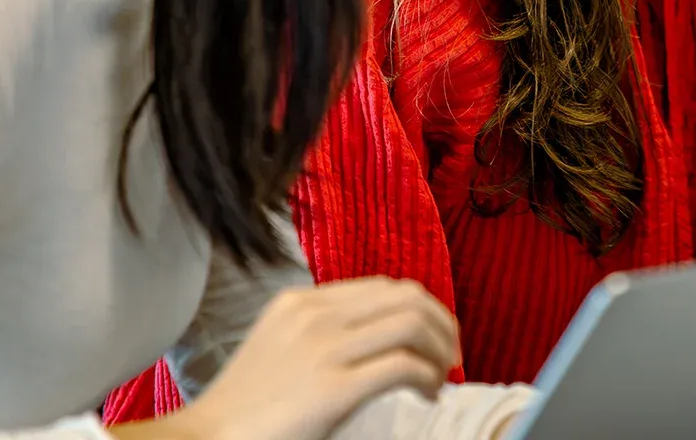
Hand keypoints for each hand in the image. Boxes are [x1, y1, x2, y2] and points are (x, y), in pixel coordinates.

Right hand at [180, 278, 459, 439]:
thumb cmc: (245, 410)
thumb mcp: (280, 346)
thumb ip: (321, 329)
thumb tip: (379, 334)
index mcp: (303, 301)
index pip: (384, 287)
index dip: (421, 308)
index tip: (434, 336)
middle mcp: (316, 314)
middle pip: (407, 297)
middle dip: (442, 324)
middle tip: (451, 354)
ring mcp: (324, 348)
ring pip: (413, 324)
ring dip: (440, 350)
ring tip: (441, 377)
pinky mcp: (332, 389)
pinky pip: (404, 366)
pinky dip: (429, 376)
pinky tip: (428, 394)